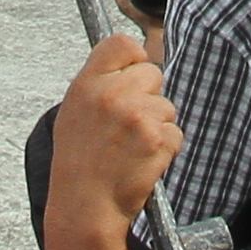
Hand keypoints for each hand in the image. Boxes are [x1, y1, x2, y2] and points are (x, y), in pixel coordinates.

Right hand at [47, 31, 182, 233]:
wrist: (85, 206)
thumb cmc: (79, 161)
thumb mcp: (75, 112)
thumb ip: (99, 83)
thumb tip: (132, 60)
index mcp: (88, 83)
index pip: (122, 43)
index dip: (132, 58)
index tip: (131, 74)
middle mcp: (113, 94)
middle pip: (153, 73)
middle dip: (148, 96)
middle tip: (129, 124)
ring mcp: (138, 116)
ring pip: (167, 107)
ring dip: (157, 126)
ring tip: (131, 148)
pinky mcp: (158, 140)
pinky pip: (175, 133)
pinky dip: (165, 148)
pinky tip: (141, 161)